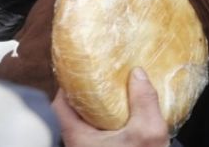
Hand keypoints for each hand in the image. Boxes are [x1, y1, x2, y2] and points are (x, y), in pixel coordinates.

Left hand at [52, 67, 169, 146]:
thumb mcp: (148, 132)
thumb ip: (144, 101)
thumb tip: (137, 73)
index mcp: (77, 137)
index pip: (59, 104)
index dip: (68, 84)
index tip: (83, 68)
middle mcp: (77, 145)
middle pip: (72, 113)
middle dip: (87, 93)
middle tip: (103, 75)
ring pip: (86, 124)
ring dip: (99, 108)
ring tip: (116, 90)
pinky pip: (98, 133)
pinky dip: (107, 121)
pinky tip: (126, 113)